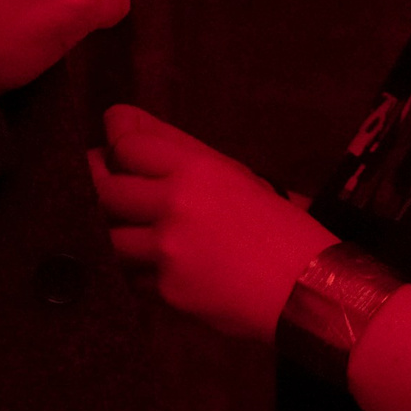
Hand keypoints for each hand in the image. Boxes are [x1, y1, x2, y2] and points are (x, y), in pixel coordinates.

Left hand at [87, 104, 333, 341]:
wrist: (309, 290)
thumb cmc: (280, 227)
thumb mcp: (236, 176)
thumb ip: (175, 150)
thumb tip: (118, 120)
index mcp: (196, 169)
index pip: (126, 145)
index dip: (113, 145)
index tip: (111, 148)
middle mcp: (174, 205)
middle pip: (104, 190)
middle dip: (100, 189)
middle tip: (108, 190)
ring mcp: (167, 250)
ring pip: (110, 237)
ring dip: (118, 234)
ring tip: (138, 232)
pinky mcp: (166, 290)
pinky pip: (131, 275)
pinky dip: (139, 270)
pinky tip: (162, 267)